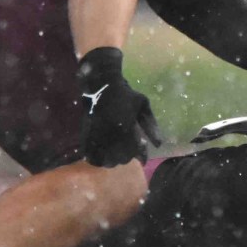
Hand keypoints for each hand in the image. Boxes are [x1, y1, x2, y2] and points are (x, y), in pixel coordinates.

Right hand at [77, 47, 161, 166]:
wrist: (102, 86)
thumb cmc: (126, 95)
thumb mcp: (143, 106)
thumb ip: (151, 126)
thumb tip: (159, 145)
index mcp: (126, 128)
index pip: (135, 152)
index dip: (140, 156)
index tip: (143, 158)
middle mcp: (111, 135)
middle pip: (121, 159)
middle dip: (127, 157)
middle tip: (129, 152)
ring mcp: (97, 136)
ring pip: (106, 160)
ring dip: (113, 160)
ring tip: (116, 154)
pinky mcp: (86, 136)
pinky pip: (91, 157)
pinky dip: (98, 159)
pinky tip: (102, 155)